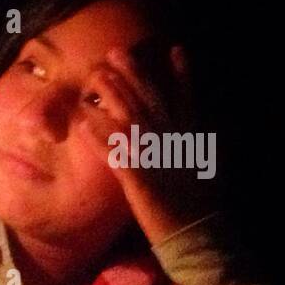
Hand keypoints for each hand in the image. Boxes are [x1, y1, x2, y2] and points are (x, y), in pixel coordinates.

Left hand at [75, 40, 215, 245]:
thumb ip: (191, 147)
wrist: (198, 235)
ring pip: (132, 119)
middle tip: (116, 53)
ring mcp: (157, 159)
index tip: (175, 49)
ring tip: (96, 78)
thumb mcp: (201, 168)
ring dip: (113, 96)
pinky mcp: (139, 179)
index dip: (181, 74)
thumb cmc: (197, 206)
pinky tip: (84, 123)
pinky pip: (115, 153)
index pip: (187, 99)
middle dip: (134, 75)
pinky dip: (100, 137)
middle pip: (152, 101)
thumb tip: (189, 133)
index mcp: (191, 140)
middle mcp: (175, 144)